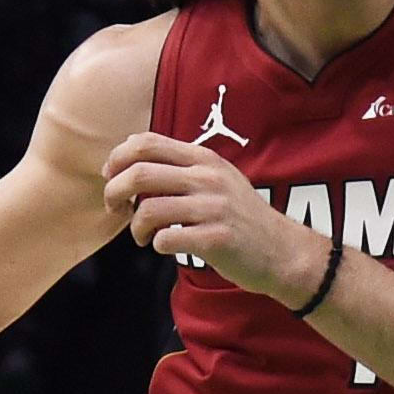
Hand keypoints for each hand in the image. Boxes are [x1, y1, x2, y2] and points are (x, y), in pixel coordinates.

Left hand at [103, 133, 321, 302]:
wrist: (283, 251)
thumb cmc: (241, 217)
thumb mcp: (217, 179)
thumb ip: (180, 167)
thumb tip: (129, 154)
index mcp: (204, 160)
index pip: (146, 143)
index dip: (118, 159)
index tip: (111, 177)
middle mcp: (208, 179)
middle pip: (140, 174)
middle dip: (114, 192)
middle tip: (115, 208)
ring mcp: (214, 209)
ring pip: (149, 210)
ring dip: (135, 226)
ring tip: (141, 236)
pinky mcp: (217, 239)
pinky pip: (167, 239)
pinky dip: (157, 245)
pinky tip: (164, 246)